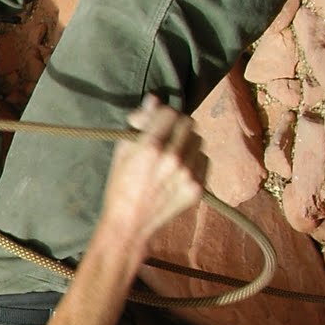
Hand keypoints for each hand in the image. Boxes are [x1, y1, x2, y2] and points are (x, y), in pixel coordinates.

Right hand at [101, 96, 206, 241]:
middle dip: (176, 125)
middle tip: (166, 134)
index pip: (169, 112)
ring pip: (198, 141)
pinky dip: (193, 160)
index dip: (161, 114)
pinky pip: (204, 161)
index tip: (154, 121)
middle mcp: (173, 159)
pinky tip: (178, 170)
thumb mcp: (122, 153)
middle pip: (188, 123)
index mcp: (150, 148)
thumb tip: (153, 99)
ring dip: (186, 142)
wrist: (130, 224)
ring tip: (172, 154)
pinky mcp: (198, 187)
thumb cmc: (120, 188)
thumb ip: (139, 124)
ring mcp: (188, 174)